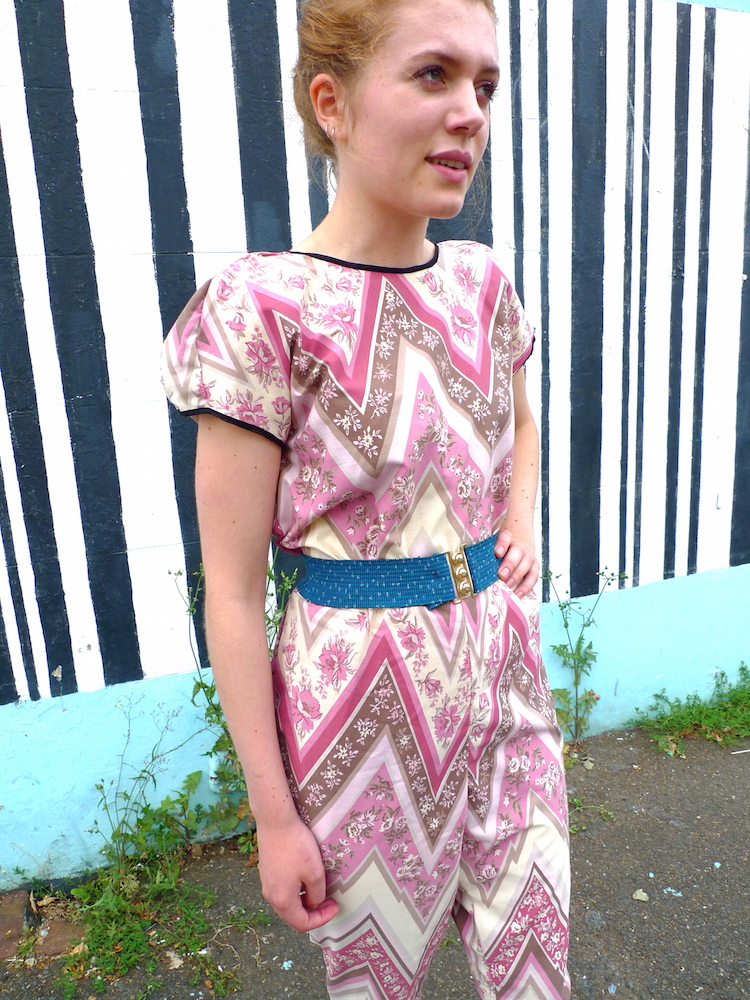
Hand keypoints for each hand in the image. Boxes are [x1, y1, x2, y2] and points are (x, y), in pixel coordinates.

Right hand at [256, 816, 338, 932]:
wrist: (275, 821)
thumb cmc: (296, 846)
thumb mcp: (315, 872)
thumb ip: (317, 895)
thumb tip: (314, 904)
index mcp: (282, 900)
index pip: (302, 924)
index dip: (321, 919)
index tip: (335, 906)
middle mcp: (270, 896)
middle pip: (293, 916)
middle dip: (313, 913)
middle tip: (330, 901)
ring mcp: (266, 884)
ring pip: (287, 904)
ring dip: (305, 902)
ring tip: (320, 890)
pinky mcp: (266, 872)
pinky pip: (282, 891)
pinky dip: (296, 892)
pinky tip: (306, 878)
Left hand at [494, 528, 538, 597]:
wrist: (519, 545)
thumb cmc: (501, 550)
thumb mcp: (494, 547)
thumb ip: (487, 555)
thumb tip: (474, 570)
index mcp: (507, 537)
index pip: (505, 536)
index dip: (502, 544)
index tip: (497, 553)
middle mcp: (519, 545)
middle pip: (517, 551)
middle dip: (510, 564)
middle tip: (501, 575)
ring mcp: (529, 556)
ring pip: (527, 562)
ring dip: (517, 575)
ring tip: (507, 585)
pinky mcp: (534, 567)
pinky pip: (533, 576)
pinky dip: (526, 587)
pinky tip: (517, 594)